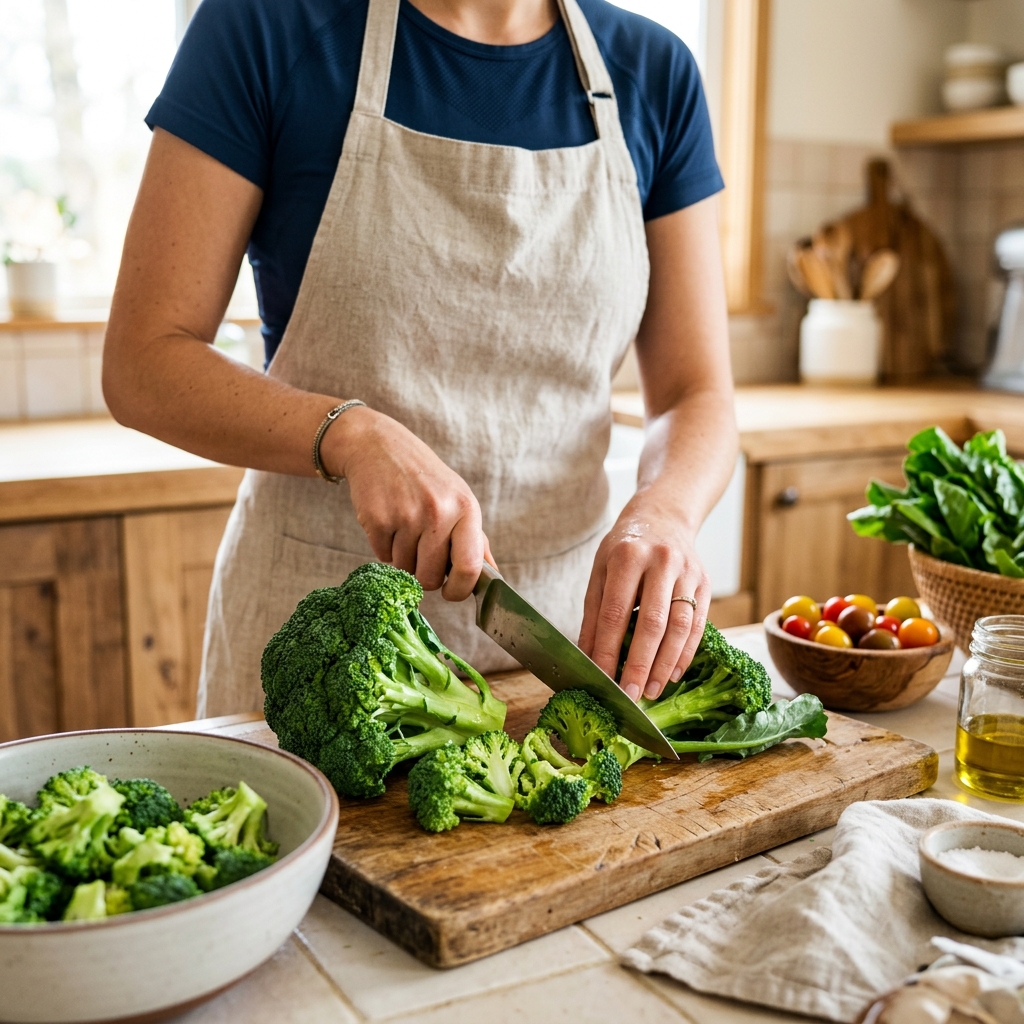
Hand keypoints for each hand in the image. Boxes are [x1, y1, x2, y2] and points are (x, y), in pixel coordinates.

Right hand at [321, 406, 488, 599]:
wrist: (381, 447)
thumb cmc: (426, 481)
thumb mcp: (459, 500)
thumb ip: (476, 541)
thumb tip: (493, 579)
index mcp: (465, 508)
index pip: (469, 567)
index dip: (459, 590)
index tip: (451, 592)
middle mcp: (438, 512)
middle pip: (430, 578)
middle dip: (424, 575)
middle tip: (422, 553)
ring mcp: (405, 515)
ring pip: (404, 570)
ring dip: (403, 559)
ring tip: (405, 528)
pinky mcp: (376, 518)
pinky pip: (382, 557)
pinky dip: (384, 547)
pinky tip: (389, 521)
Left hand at [579, 489, 710, 701]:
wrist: (663, 515)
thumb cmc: (624, 547)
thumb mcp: (600, 569)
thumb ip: (593, 612)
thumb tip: (587, 656)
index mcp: (626, 556)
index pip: (615, 612)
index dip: (607, 649)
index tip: (600, 678)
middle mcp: (660, 562)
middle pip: (652, 623)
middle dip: (639, 663)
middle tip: (629, 694)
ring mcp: (687, 572)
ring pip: (679, 627)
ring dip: (664, 664)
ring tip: (650, 690)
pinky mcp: (705, 583)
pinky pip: (697, 624)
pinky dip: (685, 653)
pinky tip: (671, 674)